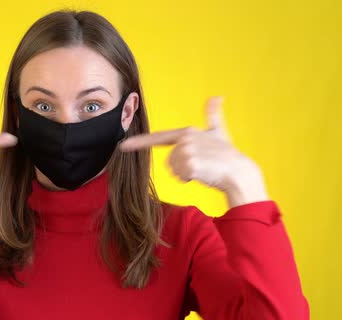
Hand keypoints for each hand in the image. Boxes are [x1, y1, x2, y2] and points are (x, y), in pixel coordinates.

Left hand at [119, 96, 268, 206]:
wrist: (240, 172)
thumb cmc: (228, 155)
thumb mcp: (219, 132)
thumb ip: (213, 115)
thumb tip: (217, 96)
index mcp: (187, 132)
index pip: (158, 138)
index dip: (139, 143)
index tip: (122, 147)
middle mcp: (185, 139)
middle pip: (169, 162)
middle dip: (182, 168)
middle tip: (202, 164)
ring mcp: (187, 151)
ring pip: (173, 171)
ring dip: (186, 174)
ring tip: (204, 169)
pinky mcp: (190, 164)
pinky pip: (180, 177)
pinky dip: (190, 179)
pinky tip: (203, 174)